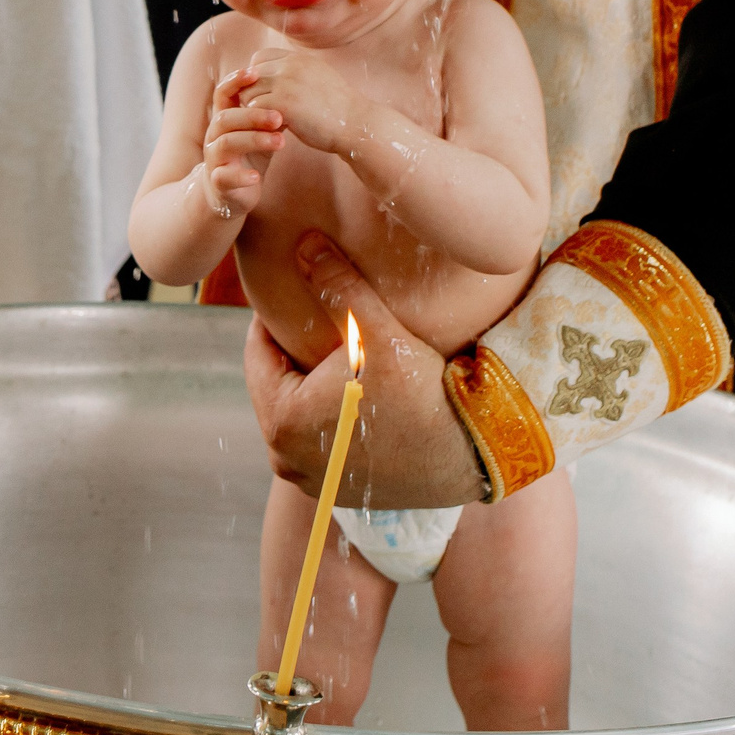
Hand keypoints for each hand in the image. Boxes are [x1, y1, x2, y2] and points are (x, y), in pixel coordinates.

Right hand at [201, 69, 284, 219]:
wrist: (230, 193)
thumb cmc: (248, 155)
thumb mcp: (258, 130)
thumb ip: (268, 111)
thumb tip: (291, 86)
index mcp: (224, 120)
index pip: (223, 94)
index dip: (235, 81)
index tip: (255, 72)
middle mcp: (214, 136)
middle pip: (226, 118)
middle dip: (253, 115)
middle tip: (280, 116)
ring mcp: (215, 159)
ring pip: (227, 143)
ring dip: (254, 140)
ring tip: (281, 142)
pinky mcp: (219, 182)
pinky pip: (225, 177)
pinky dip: (241, 176)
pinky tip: (256, 176)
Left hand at [239, 46, 361, 153]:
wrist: (356, 124)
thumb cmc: (337, 108)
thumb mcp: (317, 78)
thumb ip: (295, 73)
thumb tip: (270, 76)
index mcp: (298, 58)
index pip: (258, 58)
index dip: (256, 78)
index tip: (265, 95)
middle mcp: (290, 65)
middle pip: (249, 75)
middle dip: (253, 94)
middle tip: (264, 113)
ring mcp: (286, 82)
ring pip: (248, 92)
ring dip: (253, 109)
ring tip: (268, 121)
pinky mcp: (283, 103)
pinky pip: (254, 108)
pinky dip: (258, 121)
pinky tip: (272, 129)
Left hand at [243, 230, 486, 506]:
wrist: (476, 451)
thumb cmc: (423, 392)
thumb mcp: (376, 331)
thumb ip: (336, 286)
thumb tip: (305, 245)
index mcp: (280, 421)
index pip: (257, 352)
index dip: (273, 316)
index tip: (291, 291)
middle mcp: (285, 460)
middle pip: (275, 383)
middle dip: (293, 350)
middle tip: (315, 317)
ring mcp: (312, 480)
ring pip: (297, 412)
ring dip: (311, 383)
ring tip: (336, 350)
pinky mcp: (340, 490)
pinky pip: (320, 438)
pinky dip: (330, 412)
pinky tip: (356, 388)